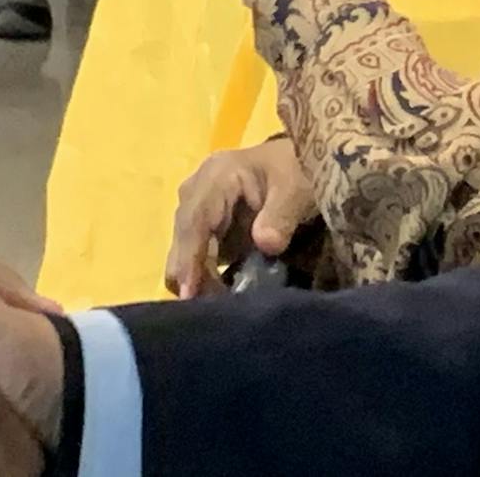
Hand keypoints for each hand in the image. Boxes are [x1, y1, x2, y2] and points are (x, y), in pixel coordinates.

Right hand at [165, 138, 316, 299]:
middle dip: (193, 277)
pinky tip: (226, 298)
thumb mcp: (296, 187)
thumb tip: (265, 243)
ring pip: (184, 257)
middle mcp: (196, 195)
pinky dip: (207, 282)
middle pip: (183, 242)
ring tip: (226, 307)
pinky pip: (197, 263)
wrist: (296, 168)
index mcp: (215, 176)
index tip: (189, 292)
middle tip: (217, 310)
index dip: (189, 256)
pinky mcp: (205, 235)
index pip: (194, 219)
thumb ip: (281, 214)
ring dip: (200, 284)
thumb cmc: (294, 172)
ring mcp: (198, 216)